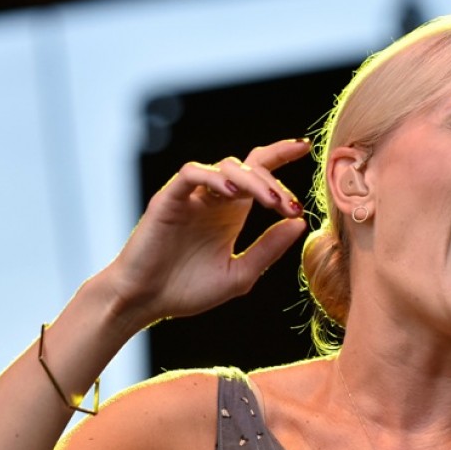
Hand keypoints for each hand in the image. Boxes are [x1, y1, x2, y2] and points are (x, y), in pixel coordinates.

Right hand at [102, 138, 310, 326]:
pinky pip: (191, 174)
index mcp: (231, 213)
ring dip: (252, 180)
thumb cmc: (188, 290)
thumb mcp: (239, 275)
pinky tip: (233, 193)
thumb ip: (268, 249)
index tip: (304, 148)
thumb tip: (299, 224)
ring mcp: (190, 197)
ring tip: (271, 202)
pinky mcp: (168, 199)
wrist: (146, 302)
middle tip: (290, 204)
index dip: (280, 156)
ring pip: (225, 168)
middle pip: (248, 168)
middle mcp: (213, 199)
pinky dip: (213, 177)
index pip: (258, 172)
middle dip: (274, 182)